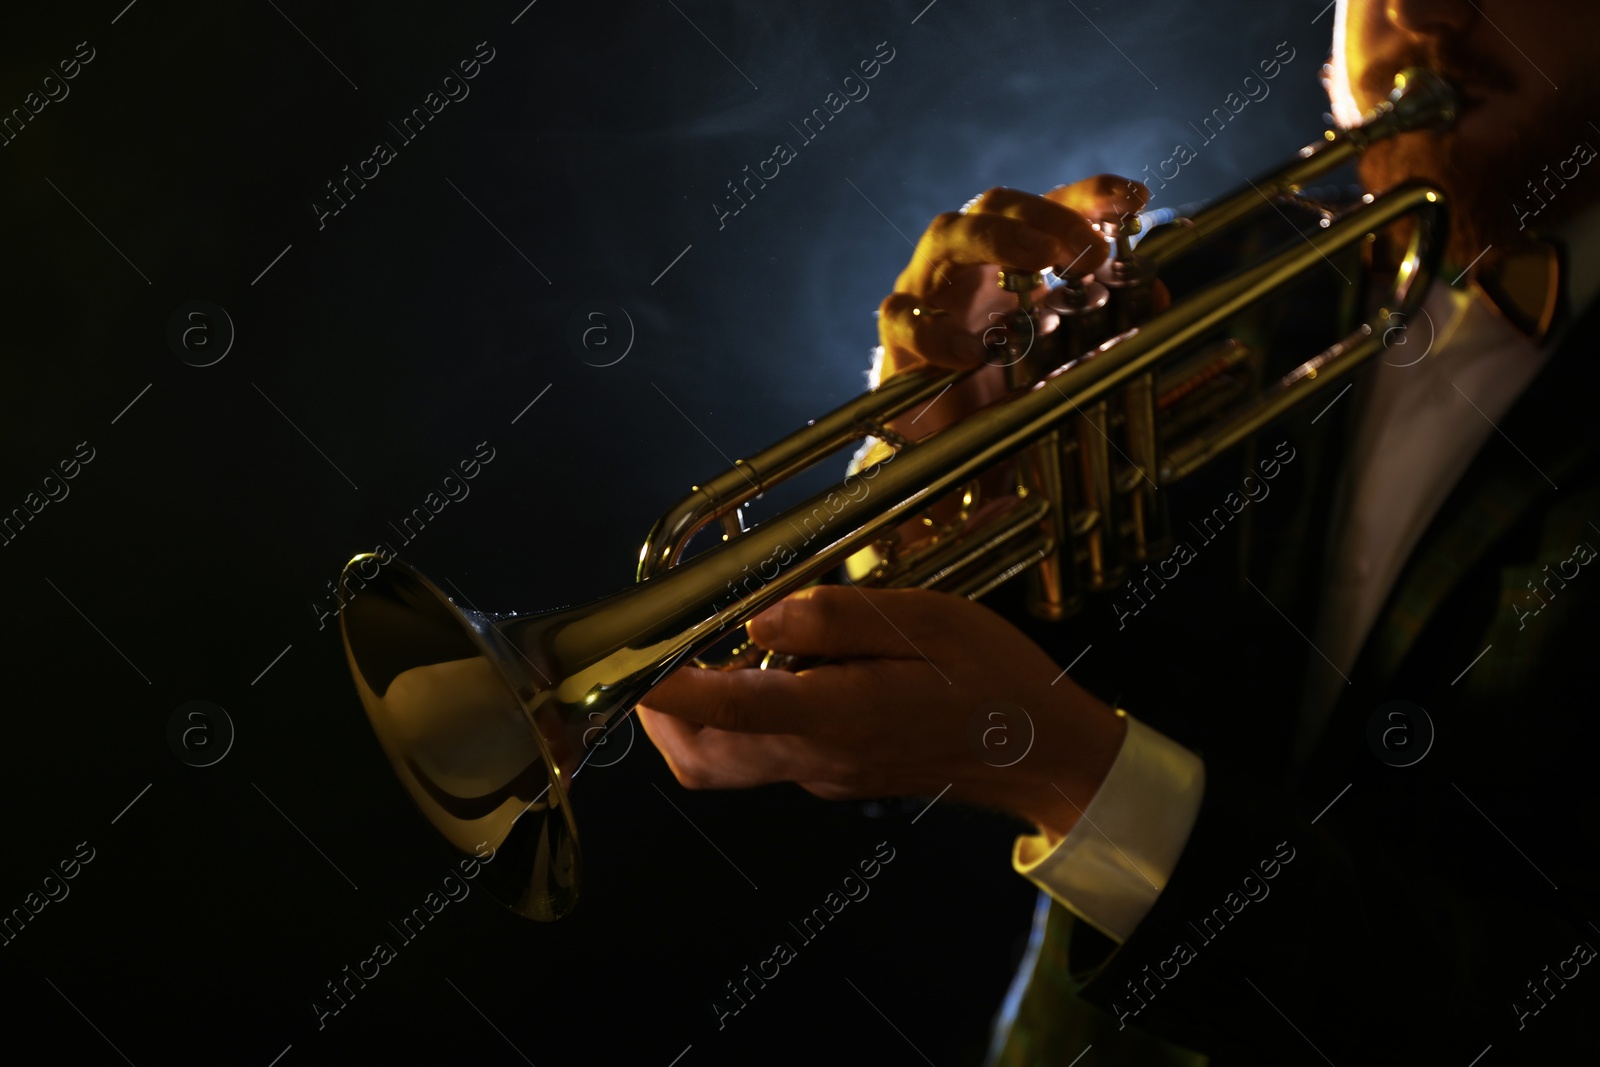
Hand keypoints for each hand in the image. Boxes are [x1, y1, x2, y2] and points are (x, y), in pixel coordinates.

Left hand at [636, 585, 1126, 839]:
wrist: (1040, 753)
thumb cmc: (993, 679)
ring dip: (695, 718)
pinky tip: (773, 672)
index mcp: (840, 716)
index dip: (664, 688)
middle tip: (654, 654)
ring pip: (725, 764)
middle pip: (702, 759)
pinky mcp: (834, 776)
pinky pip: (763, 756)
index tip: (626, 662)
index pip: (726, 710)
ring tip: (706, 656)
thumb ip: (836, 619)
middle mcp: (819, 756)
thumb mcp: (926, 621)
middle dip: (659, 714)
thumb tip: (760, 620)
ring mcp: (824, 775)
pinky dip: (742, 720)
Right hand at [877, 176, 1150, 437]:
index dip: (1088, 195)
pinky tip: (973, 353)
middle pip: (996, 204)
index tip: (1133, 197)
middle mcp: (968, 264)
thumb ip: (1111, 327)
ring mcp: (927, 294)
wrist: (940, 445)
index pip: (1048, 208)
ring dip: (997, 239)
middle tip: (1091, 251)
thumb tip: (1160, 296)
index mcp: (1010, 260)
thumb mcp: (1065, 358)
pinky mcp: (897, 340)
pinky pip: (903, 318)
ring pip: (946, 236)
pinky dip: (936, 330)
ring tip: (1039, 264)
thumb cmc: (1001, 389)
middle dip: (1047, 216)